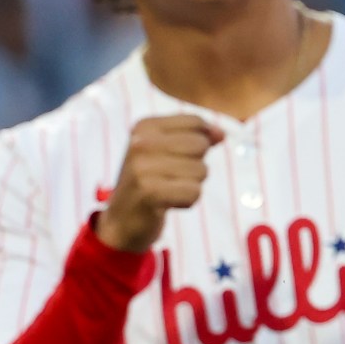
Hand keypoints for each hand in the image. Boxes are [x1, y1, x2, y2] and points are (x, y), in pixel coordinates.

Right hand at [96, 114, 221, 252]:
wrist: (122, 221)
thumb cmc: (150, 181)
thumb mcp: (168, 152)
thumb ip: (197, 137)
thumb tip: (222, 133)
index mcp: (144, 126)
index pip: (195, 122)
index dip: (203, 140)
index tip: (181, 156)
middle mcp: (139, 143)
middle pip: (200, 145)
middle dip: (196, 164)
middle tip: (170, 177)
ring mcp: (141, 167)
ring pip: (201, 170)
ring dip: (191, 185)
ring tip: (167, 189)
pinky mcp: (149, 192)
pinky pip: (194, 192)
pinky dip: (187, 201)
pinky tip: (167, 203)